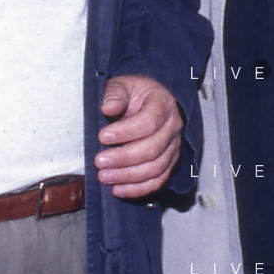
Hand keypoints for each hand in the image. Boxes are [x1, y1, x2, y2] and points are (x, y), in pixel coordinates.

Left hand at [95, 74, 182, 197]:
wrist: (150, 102)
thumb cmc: (134, 94)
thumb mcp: (122, 85)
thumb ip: (114, 93)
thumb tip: (108, 107)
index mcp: (162, 104)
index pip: (148, 122)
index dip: (125, 132)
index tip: (102, 137)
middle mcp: (172, 127)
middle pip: (153, 149)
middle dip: (123, 158)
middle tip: (100, 161)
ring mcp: (173, 147)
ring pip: (156, 168)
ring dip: (128, 176)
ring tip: (104, 176)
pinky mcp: (169, 163)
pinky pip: (158, 181)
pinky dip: (138, 189)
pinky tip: (118, 189)